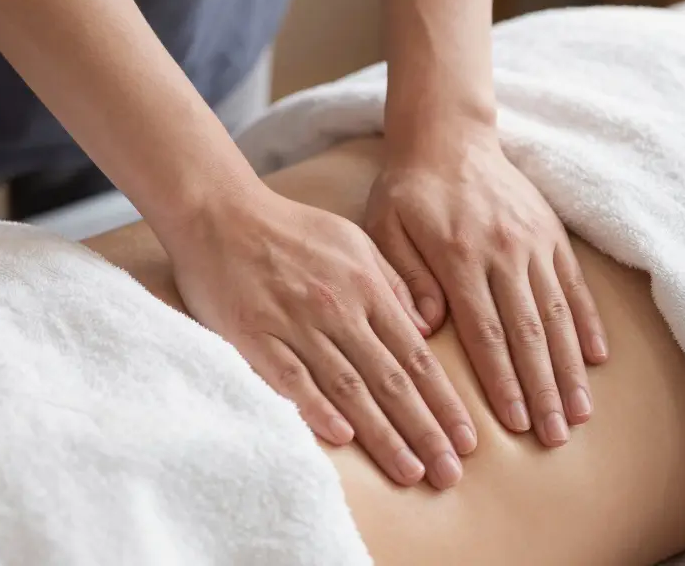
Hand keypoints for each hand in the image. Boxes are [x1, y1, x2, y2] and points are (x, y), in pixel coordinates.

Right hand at [163, 185, 476, 488]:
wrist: (219, 211)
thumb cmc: (288, 228)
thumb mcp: (354, 240)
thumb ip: (392, 283)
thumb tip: (426, 328)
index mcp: (366, 287)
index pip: (416, 356)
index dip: (443, 402)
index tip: (465, 440)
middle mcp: (338, 309)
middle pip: (390, 379)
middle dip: (424, 430)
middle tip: (449, 473)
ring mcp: (295, 323)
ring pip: (348, 386)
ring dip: (382, 432)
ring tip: (409, 470)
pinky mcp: (254, 334)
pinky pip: (290, 378)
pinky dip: (317, 407)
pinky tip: (342, 437)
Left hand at [365, 126, 608, 447]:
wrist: (447, 136)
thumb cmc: (406, 190)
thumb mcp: (384, 227)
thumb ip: (404, 278)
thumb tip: (424, 329)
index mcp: (459, 256)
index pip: (486, 332)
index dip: (503, 380)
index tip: (516, 423)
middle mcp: (503, 252)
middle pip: (529, 333)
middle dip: (543, 390)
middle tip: (556, 436)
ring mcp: (533, 242)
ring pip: (557, 315)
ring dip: (569, 368)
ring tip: (580, 413)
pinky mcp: (551, 233)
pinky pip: (574, 284)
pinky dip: (587, 323)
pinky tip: (595, 359)